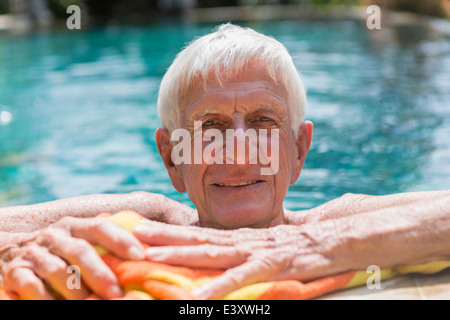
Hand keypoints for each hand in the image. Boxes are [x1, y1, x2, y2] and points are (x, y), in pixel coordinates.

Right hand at [1, 216, 144, 299]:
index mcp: (74, 225)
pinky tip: (60, 307)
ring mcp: (34, 253)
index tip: (140, 255)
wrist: (7, 249)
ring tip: (92, 303)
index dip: (120, 239)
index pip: (100, 227)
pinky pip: (32, 287)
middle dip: (100, 273)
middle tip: (118, 293)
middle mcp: (54, 236)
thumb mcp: (76, 236)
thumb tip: (143, 242)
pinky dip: (46, 300)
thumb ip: (103, 237)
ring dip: (76, 290)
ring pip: (57, 271)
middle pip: (80, 251)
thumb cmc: (57, 248)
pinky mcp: (15, 272)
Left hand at [133, 220, 347, 298]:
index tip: (143, 229)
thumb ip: (243, 254)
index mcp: (239, 238)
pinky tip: (197, 297)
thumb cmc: (301, 245)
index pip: (198, 232)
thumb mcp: (267, 249)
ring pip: (211, 252)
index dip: (170, 230)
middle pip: (196, 237)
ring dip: (180, 254)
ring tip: (151, 256)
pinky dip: (218, 287)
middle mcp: (241, 241)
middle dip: (164, 236)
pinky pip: (241, 279)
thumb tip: (223, 260)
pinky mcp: (272, 266)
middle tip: (132, 233)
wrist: (336, 239)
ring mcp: (255, 252)